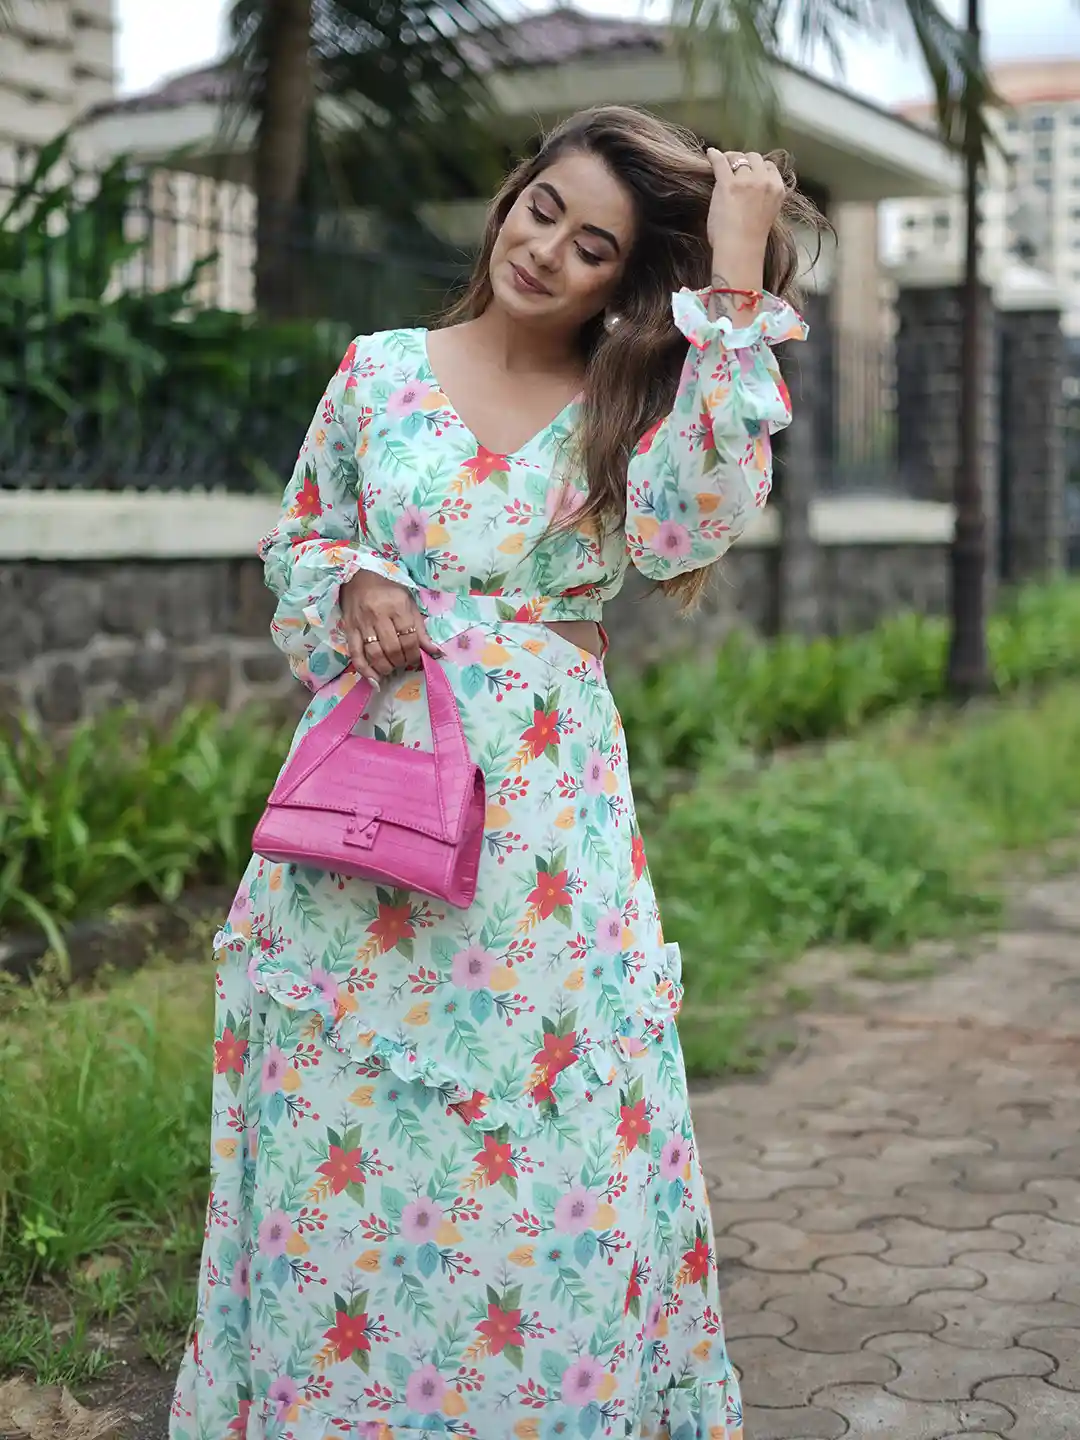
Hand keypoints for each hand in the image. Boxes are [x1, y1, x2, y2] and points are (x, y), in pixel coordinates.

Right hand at [340, 569, 441, 682]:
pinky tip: (374, 679)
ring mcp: (362, 624)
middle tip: (404, 663)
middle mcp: (378, 615)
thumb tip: (435, 651)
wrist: (357, 577)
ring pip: (374, 654)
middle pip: (392, 649)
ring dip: (385, 667)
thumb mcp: (408, 603)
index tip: (416, 658)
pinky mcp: (349, 630)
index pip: (409, 638)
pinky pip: (355, 654)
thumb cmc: (387, 590)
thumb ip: (420, 628)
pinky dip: (365, 670)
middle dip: (401, 661)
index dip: (415, 654)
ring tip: (391, 669)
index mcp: (397, 606)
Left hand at [706, 149, 786, 293]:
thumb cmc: (752, 240)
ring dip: (731, 159)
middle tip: (734, 167)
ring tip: (723, 164)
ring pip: (739, 157)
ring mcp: (745, 181)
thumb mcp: (768, 213)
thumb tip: (755, 193)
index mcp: (777, 189)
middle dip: (745, 160)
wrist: (740, 249)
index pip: (769, 166)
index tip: (750, 172)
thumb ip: (765, 198)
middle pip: (755, 158)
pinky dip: (715, 156)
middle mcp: (764, 180)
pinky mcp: (727, 184)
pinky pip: (720, 162)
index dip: (758, 167)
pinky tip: (710, 154)